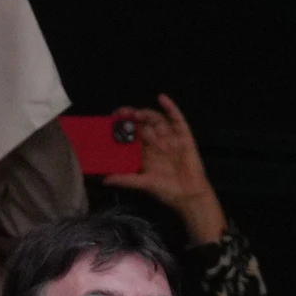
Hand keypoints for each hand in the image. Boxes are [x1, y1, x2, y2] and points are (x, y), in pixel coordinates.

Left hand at [104, 95, 228, 243]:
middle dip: (131, 116)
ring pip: (157, 120)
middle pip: (142, 122)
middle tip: (122, 113)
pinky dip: (171, 108)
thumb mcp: (143, 184)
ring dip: (147, 114)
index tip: (112, 119)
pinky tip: (162, 99)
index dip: (122, 124)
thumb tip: (105, 179)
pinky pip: (177, 120)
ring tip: (138, 114)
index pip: (131, 132)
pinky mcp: (184, 136)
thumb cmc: (167, 190)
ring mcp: (171, 138)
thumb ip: (126, 179)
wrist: (189, 196)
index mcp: (145, 151)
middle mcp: (157, 142)